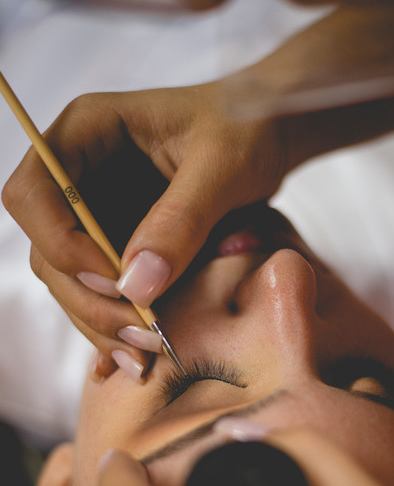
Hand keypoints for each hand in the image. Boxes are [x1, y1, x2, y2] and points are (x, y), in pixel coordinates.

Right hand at [2, 83, 287, 375]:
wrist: (271, 133)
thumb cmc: (248, 128)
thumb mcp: (223, 167)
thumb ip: (181, 220)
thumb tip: (136, 286)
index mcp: (86, 133)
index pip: (31, 195)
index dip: (61, 245)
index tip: (115, 281)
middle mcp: (79, 175)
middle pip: (47, 249)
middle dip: (87, 299)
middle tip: (141, 335)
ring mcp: (97, 214)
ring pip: (69, 281)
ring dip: (100, 322)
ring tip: (147, 353)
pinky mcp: (119, 245)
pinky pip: (102, 292)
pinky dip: (118, 325)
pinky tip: (141, 357)